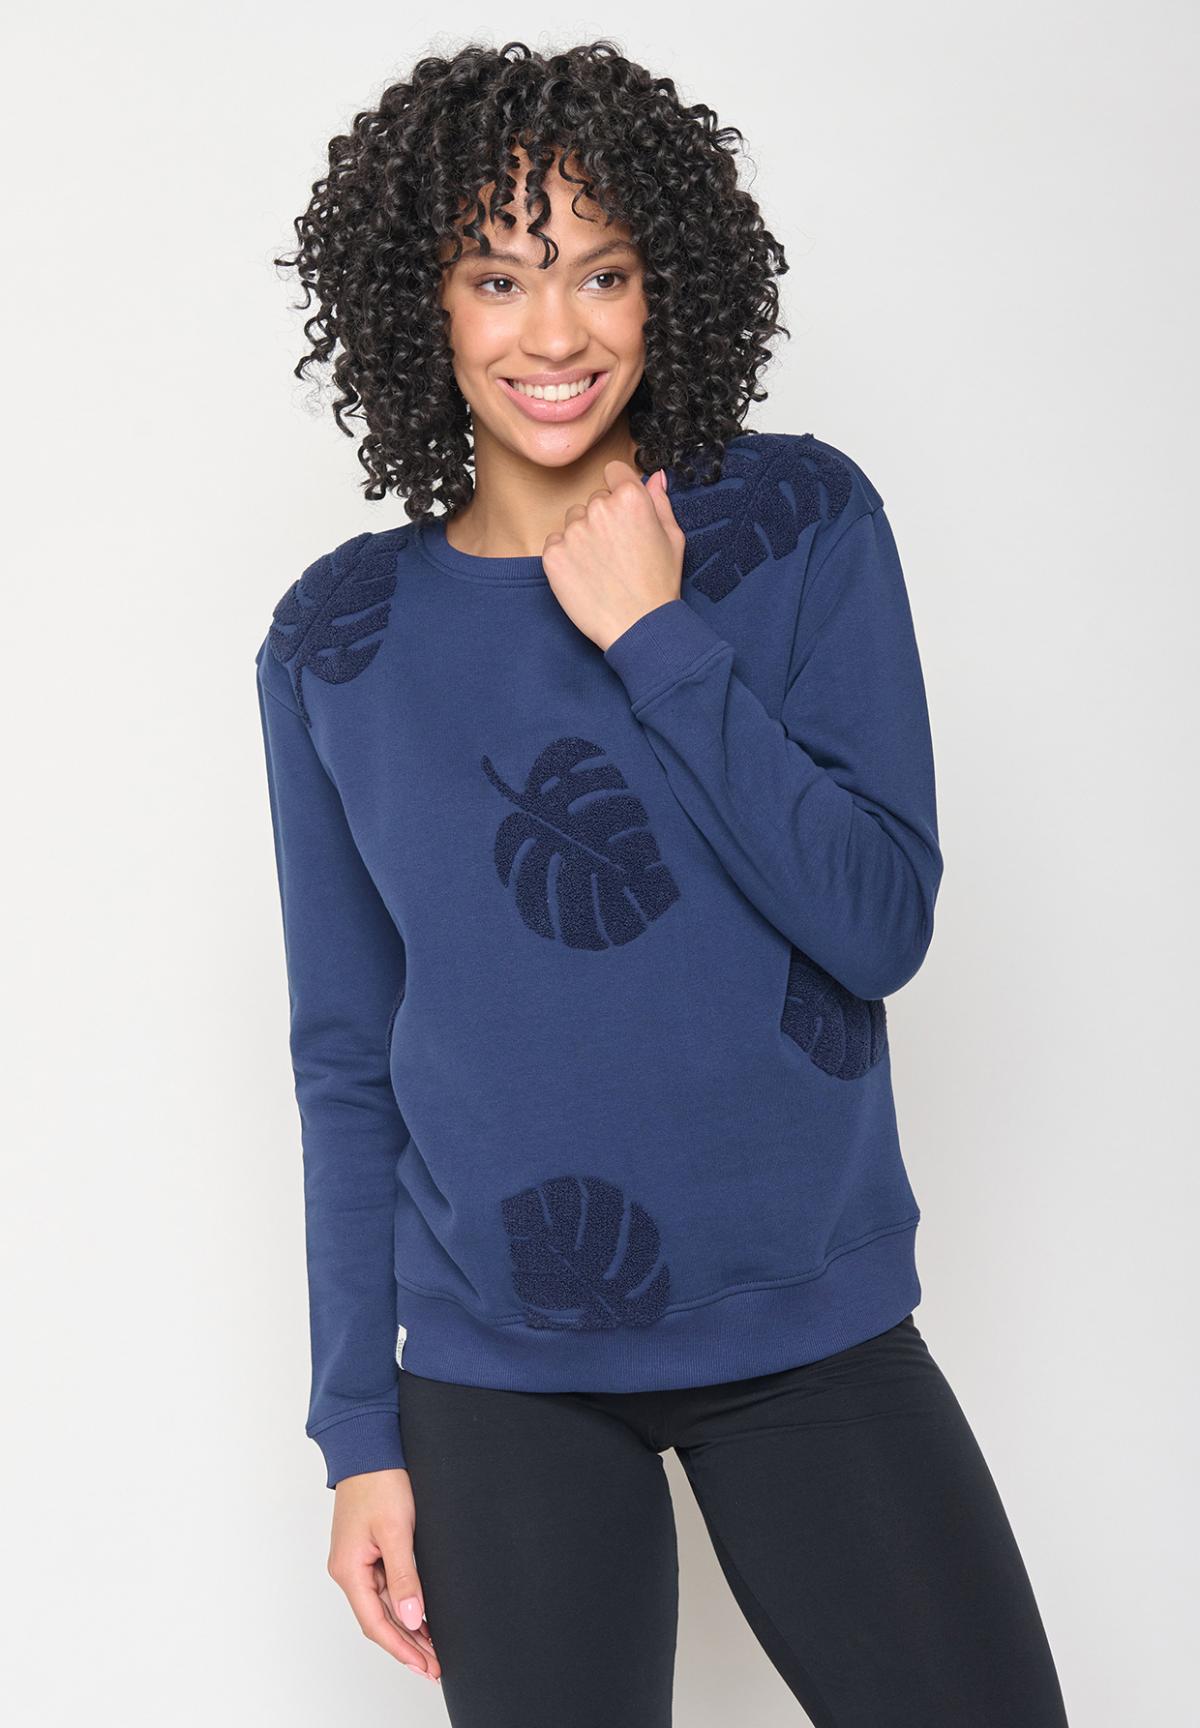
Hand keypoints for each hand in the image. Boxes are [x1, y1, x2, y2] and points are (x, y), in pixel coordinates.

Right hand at [327, 1468, 441, 1684]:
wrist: (369, 1446)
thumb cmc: (379, 1481)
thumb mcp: (396, 1531)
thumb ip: (403, 1577)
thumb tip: (411, 1618)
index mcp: (349, 1570)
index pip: (375, 1623)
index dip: (401, 1649)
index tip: (425, 1665)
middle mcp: (349, 1570)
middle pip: (379, 1619)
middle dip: (407, 1644)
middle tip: (435, 1665)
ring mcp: (358, 1561)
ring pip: (383, 1606)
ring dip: (407, 1627)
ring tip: (433, 1648)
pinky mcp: (368, 1550)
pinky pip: (385, 1588)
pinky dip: (403, 1605)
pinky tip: (421, 1616)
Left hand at [541, 460, 684, 651]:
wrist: (638, 627)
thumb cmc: (659, 585)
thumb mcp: (673, 538)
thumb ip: (660, 502)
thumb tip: (655, 478)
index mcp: (630, 498)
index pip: (613, 471)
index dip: (619, 489)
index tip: (623, 512)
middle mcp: (599, 509)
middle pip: (594, 499)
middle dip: (603, 517)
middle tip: (617, 550)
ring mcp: (573, 532)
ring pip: (573, 520)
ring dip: (583, 535)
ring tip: (602, 565)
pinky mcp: (553, 555)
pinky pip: (555, 542)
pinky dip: (566, 556)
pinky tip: (585, 575)